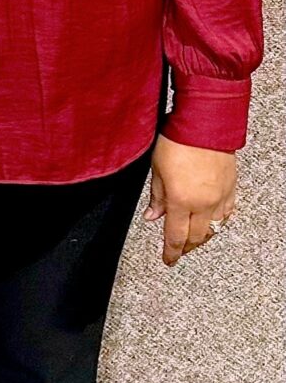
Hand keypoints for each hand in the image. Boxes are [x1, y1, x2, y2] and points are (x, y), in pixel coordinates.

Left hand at [145, 135, 237, 265]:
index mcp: (181, 200)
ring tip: (192, 240)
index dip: (170, 252)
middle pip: (196, 238)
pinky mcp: (230, 189)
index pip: (175, 236)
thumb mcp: (157, 169)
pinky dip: (218, 223)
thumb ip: (156, 196)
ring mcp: (219, 197)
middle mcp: (203, 203)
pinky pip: (226, 215)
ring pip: (213, 229)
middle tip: (178, 252)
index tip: (167, 259)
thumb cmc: (177, 140)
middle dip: (186, 248)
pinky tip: (211, 223)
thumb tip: (152, 216)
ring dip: (202, 237)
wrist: (205, 123)